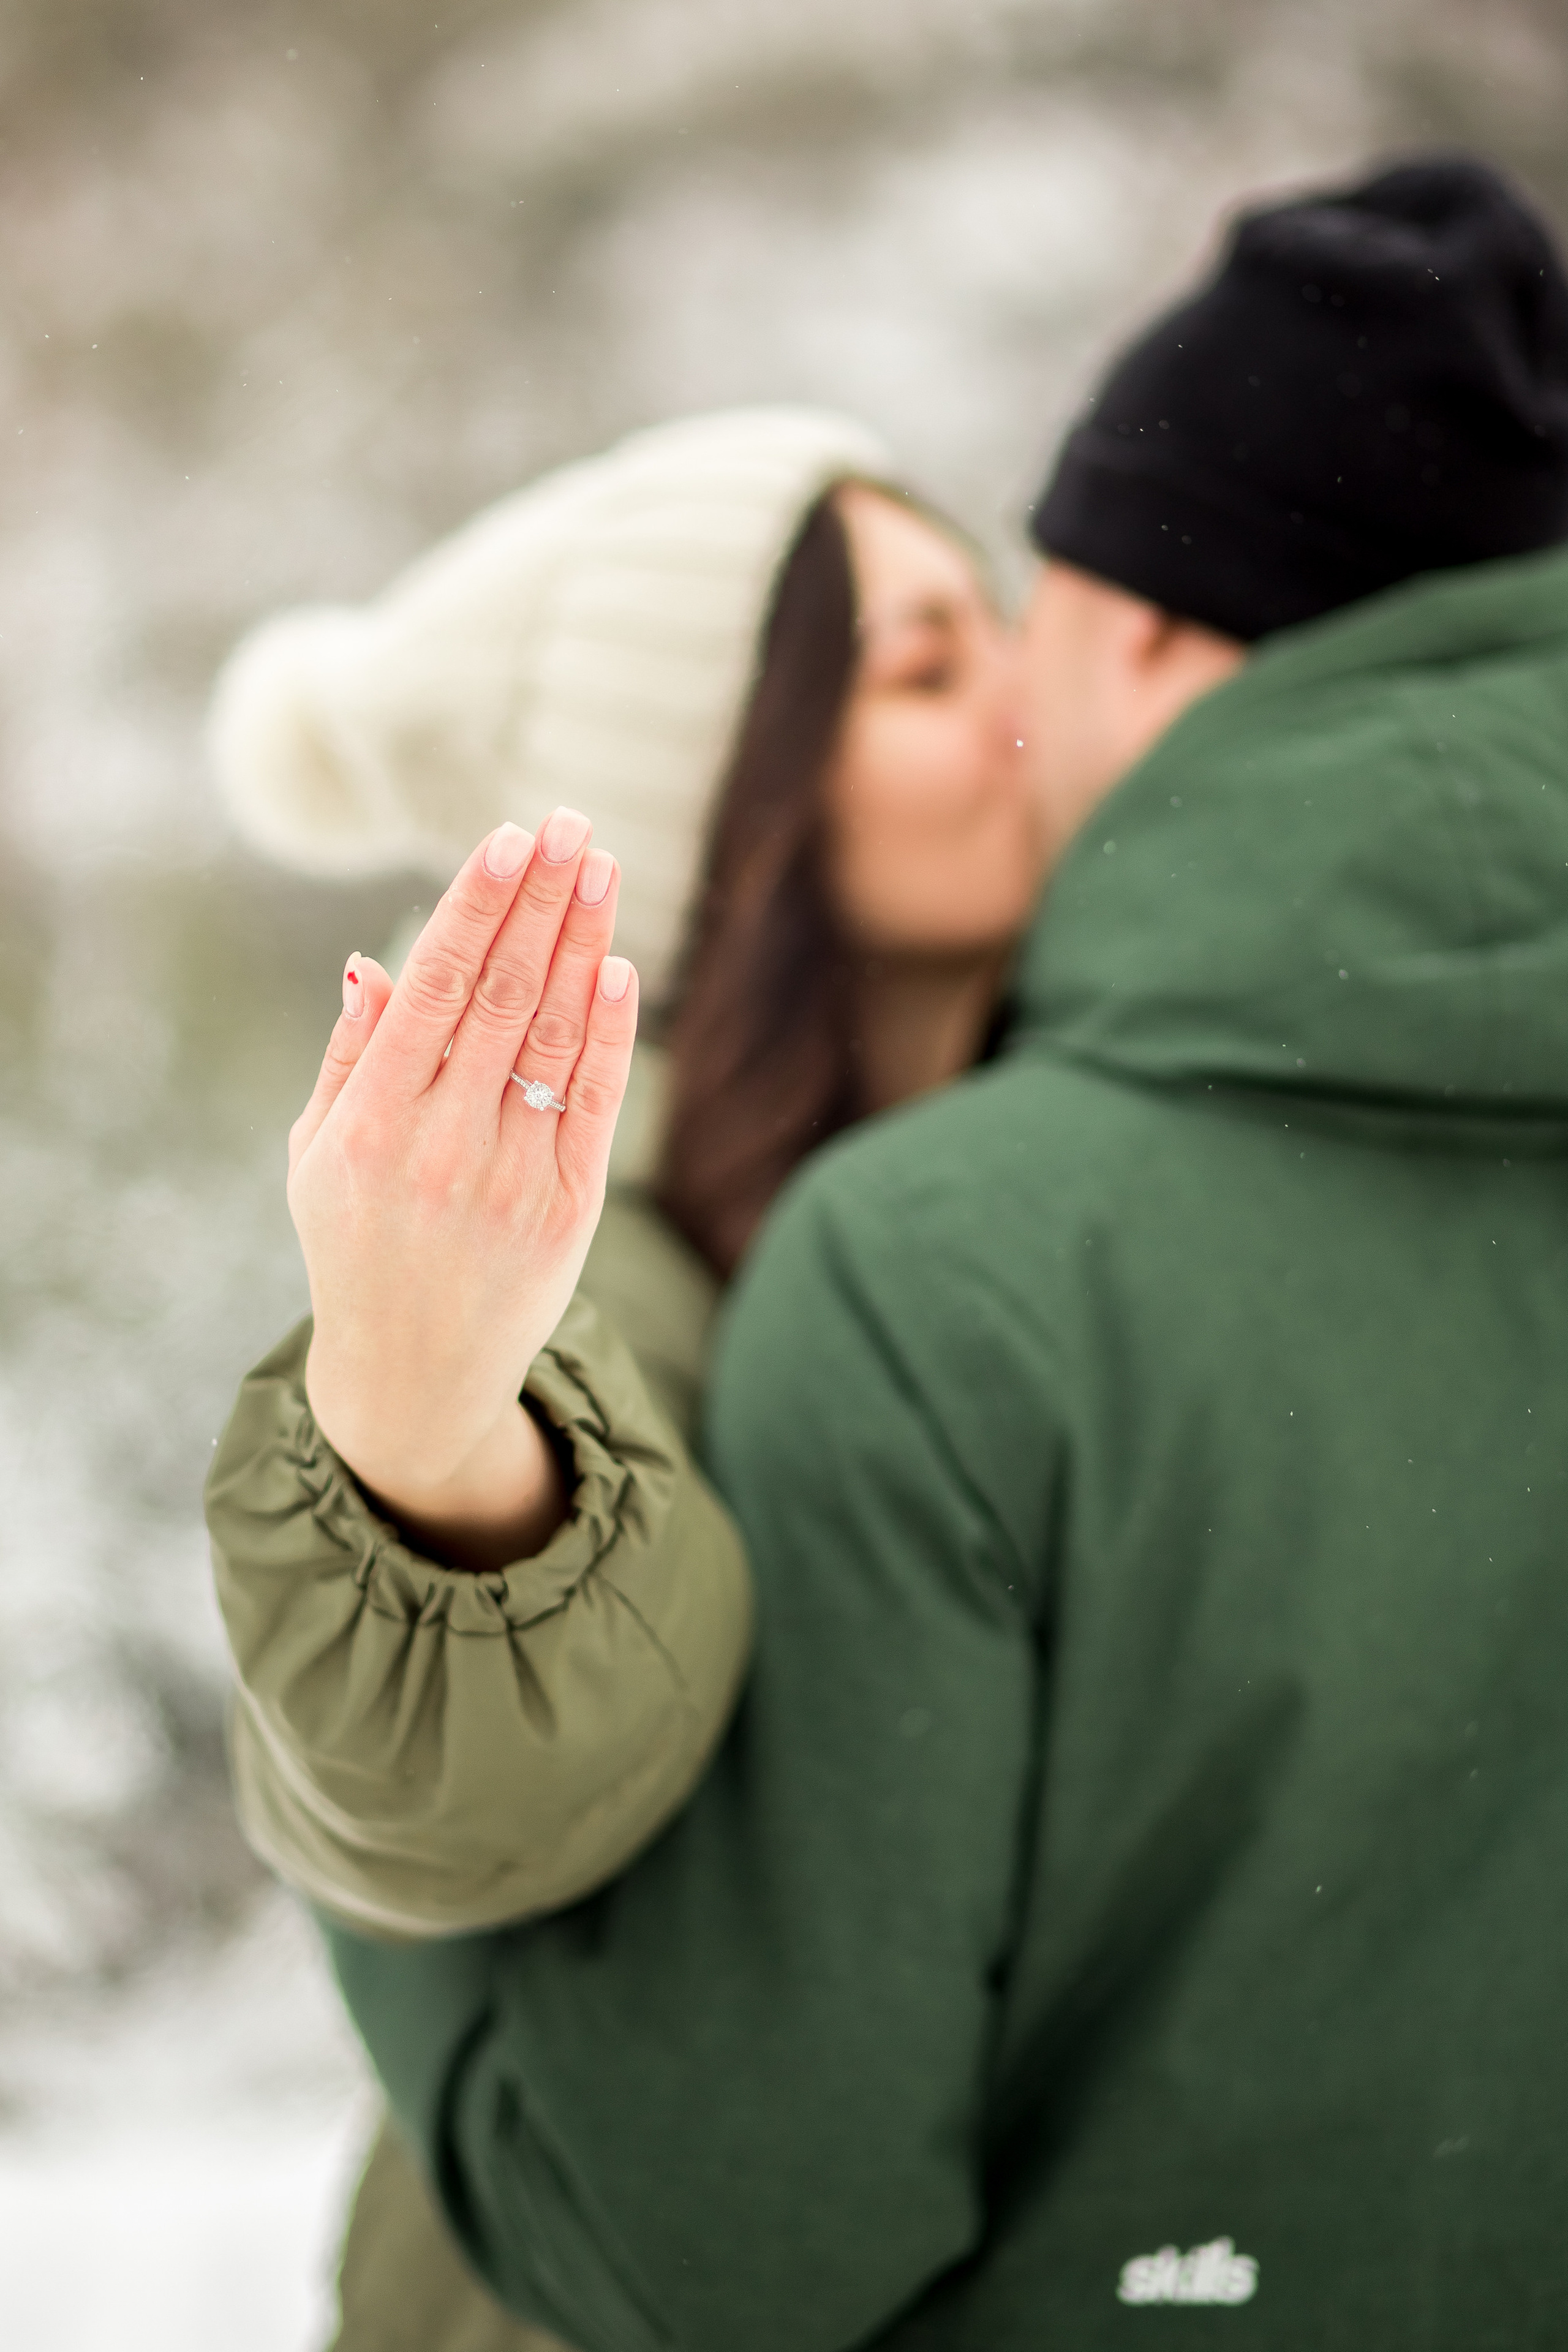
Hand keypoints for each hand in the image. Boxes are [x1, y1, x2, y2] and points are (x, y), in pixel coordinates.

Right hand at [286, 809, 638, 1569]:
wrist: (413, 1374)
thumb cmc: (355, 1246)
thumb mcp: (317, 1156)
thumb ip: (348, 1058)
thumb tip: (371, 960)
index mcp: (370, 1122)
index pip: (436, 987)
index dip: (477, 905)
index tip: (508, 836)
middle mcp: (442, 1143)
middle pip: (505, 994)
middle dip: (540, 899)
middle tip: (569, 822)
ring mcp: (510, 1176)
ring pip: (556, 1035)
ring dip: (582, 942)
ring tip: (600, 866)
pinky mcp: (567, 1208)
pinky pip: (596, 1101)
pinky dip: (610, 1031)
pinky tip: (619, 966)